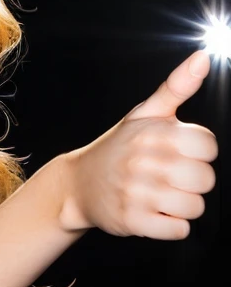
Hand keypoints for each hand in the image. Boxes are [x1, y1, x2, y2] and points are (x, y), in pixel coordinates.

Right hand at [58, 50, 218, 238]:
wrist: (78, 183)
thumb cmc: (120, 147)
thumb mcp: (144, 114)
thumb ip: (177, 86)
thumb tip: (203, 56)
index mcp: (152, 131)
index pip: (208, 147)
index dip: (196, 152)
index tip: (175, 151)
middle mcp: (144, 160)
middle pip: (206, 179)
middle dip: (191, 180)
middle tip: (167, 176)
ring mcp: (136, 191)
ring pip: (195, 207)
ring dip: (181, 205)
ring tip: (159, 194)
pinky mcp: (132, 220)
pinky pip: (178, 231)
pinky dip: (170, 225)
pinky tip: (151, 211)